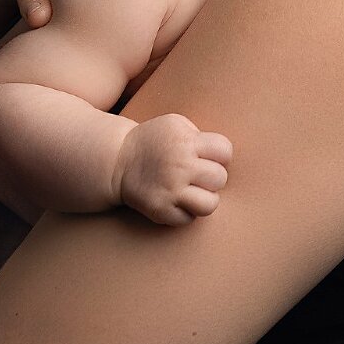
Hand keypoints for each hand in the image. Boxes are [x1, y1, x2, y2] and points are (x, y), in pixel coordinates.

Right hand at [114, 114, 232, 225]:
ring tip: (194, 192)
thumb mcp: (176, 124)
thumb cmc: (154, 141)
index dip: (220, 155)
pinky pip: (189, 219)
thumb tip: (222, 156)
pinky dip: (186, 212)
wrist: (119, 161)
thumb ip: (200, 136)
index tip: (208, 157)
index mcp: (186, 142)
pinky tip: (178, 201)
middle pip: (220, 178)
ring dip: (205, 199)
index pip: (225, 151)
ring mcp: (170, 191)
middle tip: (198, 175)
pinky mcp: (161, 210)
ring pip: (210, 205)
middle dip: (212, 177)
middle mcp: (179, 166)